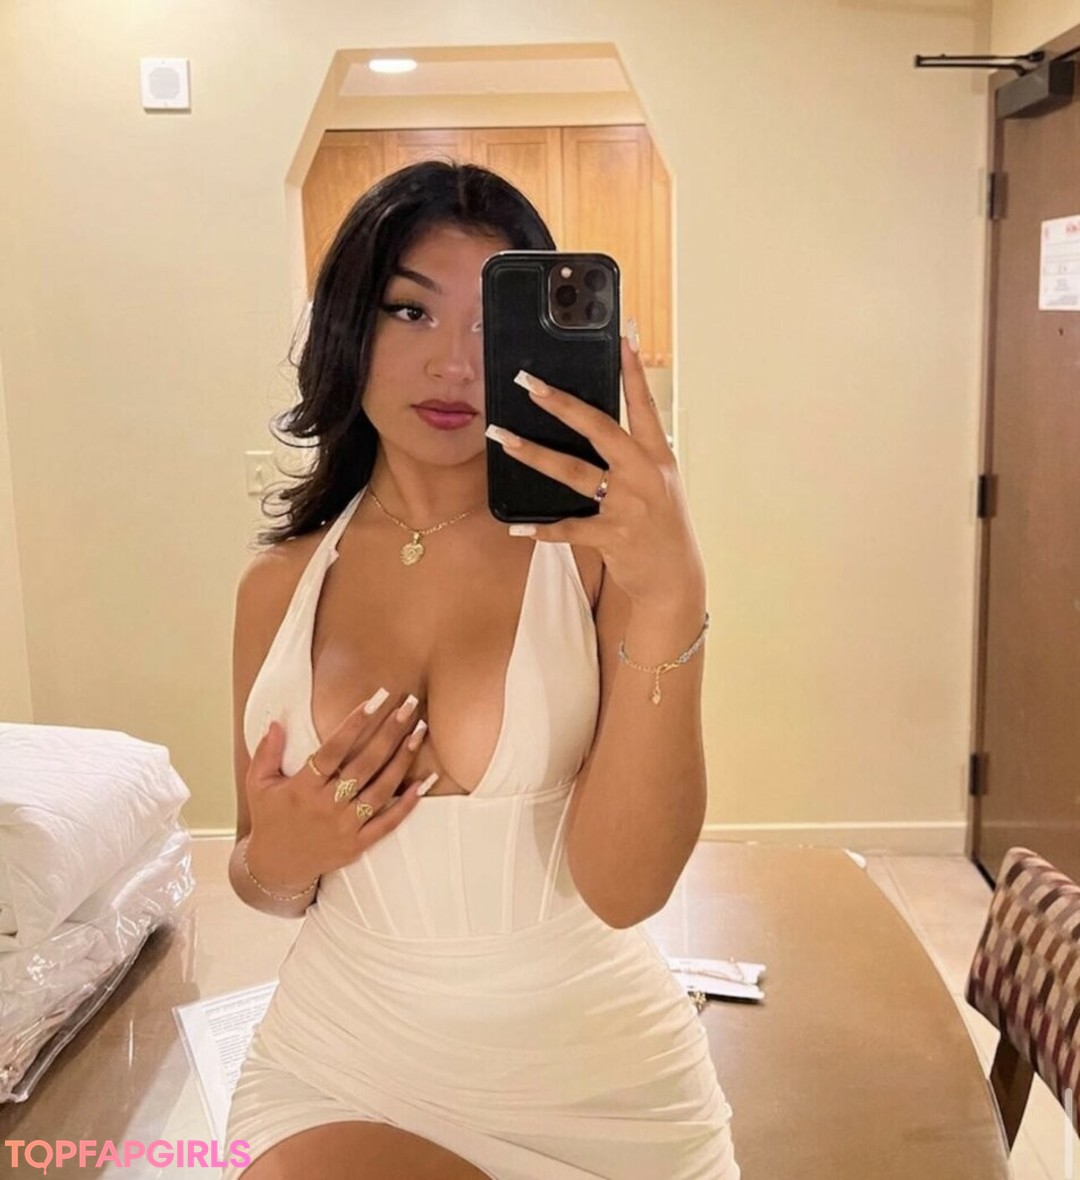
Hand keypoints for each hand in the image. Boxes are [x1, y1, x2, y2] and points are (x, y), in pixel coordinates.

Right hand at [244, 692, 430, 891]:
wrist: (276, 867)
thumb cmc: (269, 818)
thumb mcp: (258, 784)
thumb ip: (267, 752)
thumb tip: (277, 721)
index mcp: (302, 788)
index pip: (333, 751)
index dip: (354, 724)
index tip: (375, 700)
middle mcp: (326, 806)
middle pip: (365, 764)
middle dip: (389, 732)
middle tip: (409, 705)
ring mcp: (344, 827)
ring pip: (381, 789)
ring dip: (403, 759)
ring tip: (419, 731)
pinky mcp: (358, 844)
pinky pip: (388, 823)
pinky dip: (408, 803)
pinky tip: (424, 781)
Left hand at [486, 332, 704, 607]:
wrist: (673, 578)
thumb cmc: (661, 526)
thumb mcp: (659, 484)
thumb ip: (633, 456)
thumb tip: (593, 429)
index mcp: (657, 456)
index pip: (644, 405)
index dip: (634, 370)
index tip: (624, 335)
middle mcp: (644, 474)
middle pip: (599, 428)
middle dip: (561, 403)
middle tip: (528, 382)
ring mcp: (628, 505)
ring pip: (573, 472)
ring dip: (533, 454)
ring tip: (502, 438)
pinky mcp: (612, 536)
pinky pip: (568, 528)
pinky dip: (541, 529)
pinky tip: (517, 527)